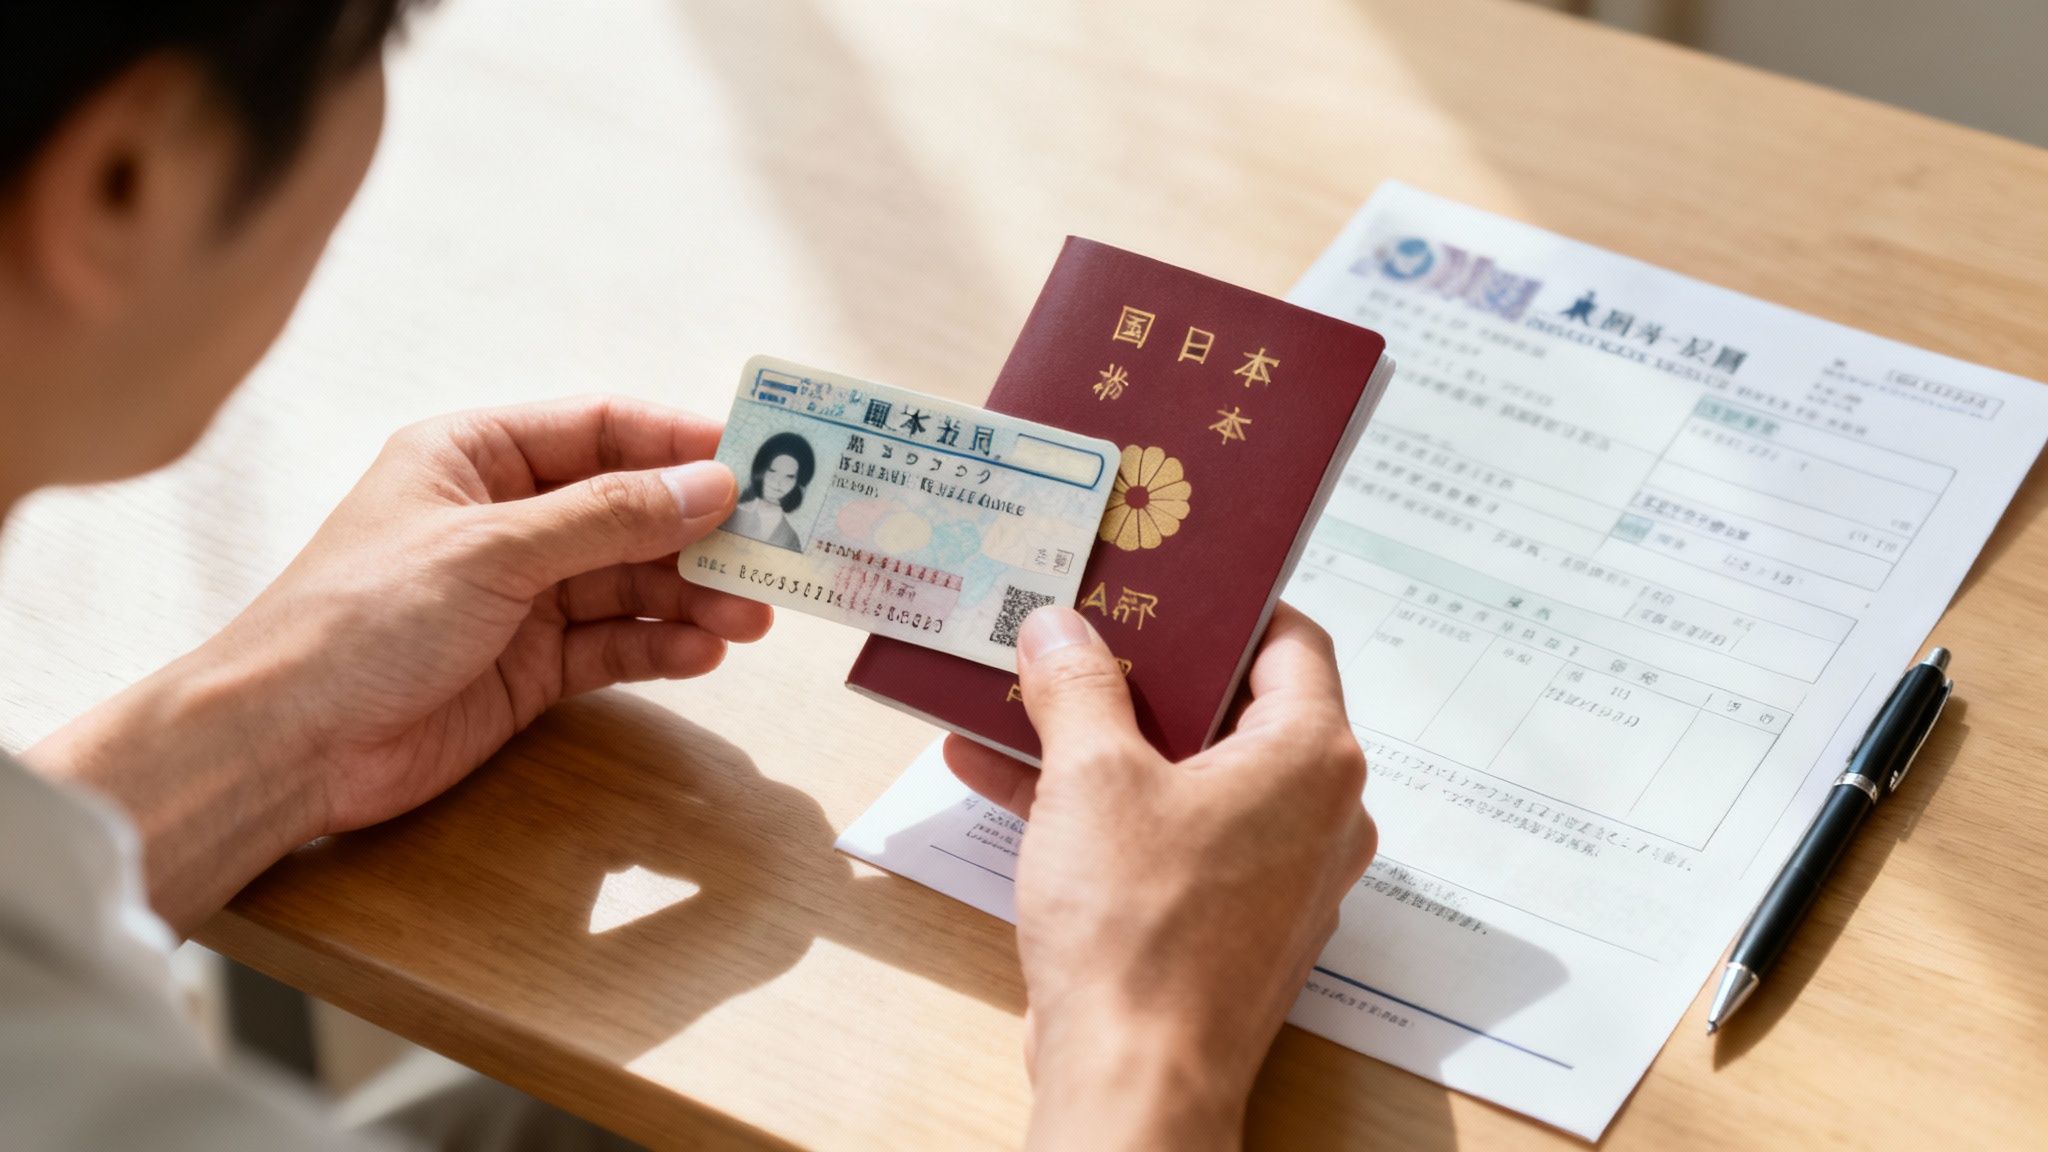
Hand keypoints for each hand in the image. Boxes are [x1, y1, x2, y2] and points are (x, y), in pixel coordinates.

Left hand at [29, 396, 770, 933]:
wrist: (289, 744)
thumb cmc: (359, 620)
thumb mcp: (490, 550)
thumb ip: (606, 517)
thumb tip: (708, 485)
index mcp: (474, 457)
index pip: (600, 431)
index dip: (680, 442)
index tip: (757, 460)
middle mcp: (503, 519)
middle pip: (628, 510)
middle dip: (699, 531)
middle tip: (774, 549)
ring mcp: (518, 596)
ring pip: (630, 581)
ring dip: (692, 595)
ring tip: (751, 615)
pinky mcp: (528, 666)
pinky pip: (612, 644)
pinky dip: (659, 646)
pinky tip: (702, 653)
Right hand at [944, 603, 1375, 1150]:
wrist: (1134, 1078)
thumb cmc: (1139, 932)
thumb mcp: (1092, 777)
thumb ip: (1078, 686)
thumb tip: (1060, 628)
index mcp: (1311, 759)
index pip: (1291, 640)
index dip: (1226, 602)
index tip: (1164, 581)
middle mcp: (1313, 814)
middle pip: (1230, 707)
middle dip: (1141, 670)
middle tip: (1081, 626)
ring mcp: (1271, 874)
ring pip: (1185, 774)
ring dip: (1101, 737)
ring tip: (1020, 692)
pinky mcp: (1223, 922)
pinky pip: (1164, 836)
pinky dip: (1098, 806)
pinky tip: (1002, 774)